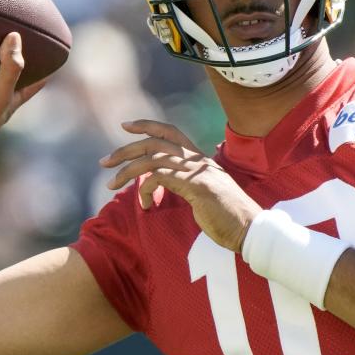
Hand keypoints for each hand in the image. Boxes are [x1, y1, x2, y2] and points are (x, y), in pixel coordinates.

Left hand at [100, 119, 261, 252]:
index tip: (126, 126)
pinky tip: (146, 205)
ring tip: (111, 184)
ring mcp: (196, 171)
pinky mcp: (194, 185)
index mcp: (199, 159)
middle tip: (105, 161)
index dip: (146, 125)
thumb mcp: (203, 195)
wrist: (249, 229)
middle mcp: (196, 159)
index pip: (170, 131)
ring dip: (127, 170)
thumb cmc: (228, 217)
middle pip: (154, 142)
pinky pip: (158, 178)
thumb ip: (185, 184)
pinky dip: (145, 190)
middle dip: (125, 150)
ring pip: (152, 158)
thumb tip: (160, 184)